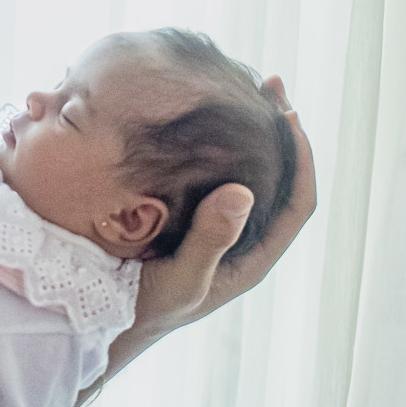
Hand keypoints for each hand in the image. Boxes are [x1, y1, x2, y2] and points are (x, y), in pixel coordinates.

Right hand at [133, 76, 315, 341]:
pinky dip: (208, 144)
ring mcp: (213, 227)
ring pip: (244, 172)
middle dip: (276, 130)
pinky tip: (193, 119)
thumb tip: (243, 191)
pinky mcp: (185, 218)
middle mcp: (240, 238)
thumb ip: (209, 240)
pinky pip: (208, 176)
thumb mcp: (180, 279)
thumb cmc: (144, 310)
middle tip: (267, 84)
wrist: (103, 322)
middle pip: (277, 177)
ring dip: (244, 131)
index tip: (289, 114)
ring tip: (237, 90)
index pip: (299, 201)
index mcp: (252, 255)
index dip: (302, 156)